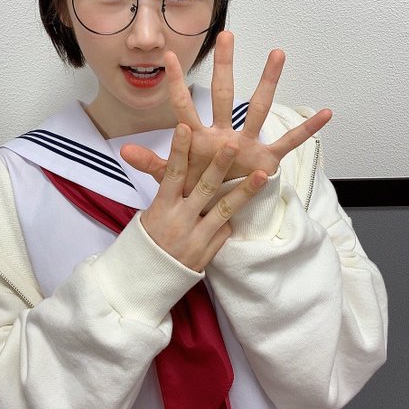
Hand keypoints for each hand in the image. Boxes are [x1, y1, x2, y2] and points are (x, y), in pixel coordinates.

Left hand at [121, 31, 331, 192]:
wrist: (218, 208)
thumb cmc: (196, 187)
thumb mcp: (173, 177)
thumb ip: (153, 163)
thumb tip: (124, 151)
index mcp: (198, 137)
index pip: (184, 105)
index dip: (176, 83)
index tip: (169, 55)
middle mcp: (223, 133)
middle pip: (223, 95)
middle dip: (224, 66)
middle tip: (226, 35)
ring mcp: (247, 143)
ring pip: (258, 108)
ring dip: (268, 82)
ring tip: (277, 53)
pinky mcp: (266, 160)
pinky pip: (289, 142)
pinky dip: (306, 130)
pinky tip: (326, 112)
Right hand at [140, 124, 266, 270]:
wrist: (146, 280)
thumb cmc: (147, 240)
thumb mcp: (147, 214)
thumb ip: (163, 190)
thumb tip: (163, 164)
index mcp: (161, 207)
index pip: (172, 173)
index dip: (178, 150)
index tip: (185, 127)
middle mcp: (179, 220)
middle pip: (204, 188)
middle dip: (219, 165)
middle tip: (232, 144)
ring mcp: (196, 236)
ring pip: (224, 209)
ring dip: (245, 190)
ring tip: (263, 174)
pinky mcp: (208, 251)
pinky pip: (224, 229)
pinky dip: (229, 219)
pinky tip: (238, 210)